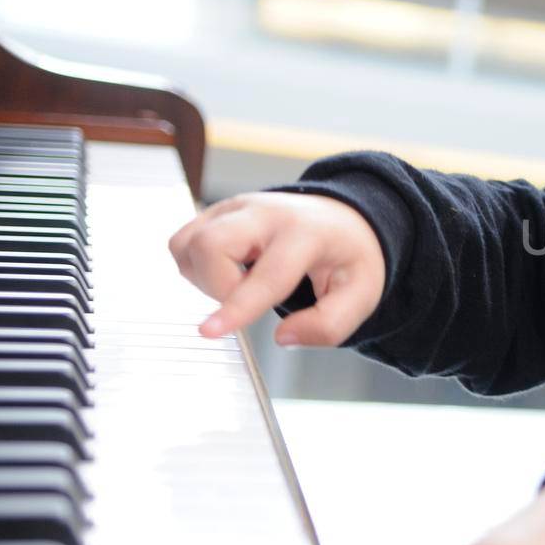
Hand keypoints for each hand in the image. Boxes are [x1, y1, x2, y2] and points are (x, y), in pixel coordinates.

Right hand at [167, 191, 384, 344]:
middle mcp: (266, 212)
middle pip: (210, 245)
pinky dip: (197, 267)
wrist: (343, 218)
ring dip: (206, 278)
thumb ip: (328, 325)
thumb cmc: (348, 257)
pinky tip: (228, 270)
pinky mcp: (216, 211)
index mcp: (306, 233)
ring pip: (189, 244)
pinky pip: (182, 242)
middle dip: (217, 287)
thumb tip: (283, 338)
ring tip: (243, 282)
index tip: (209, 332)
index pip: (267, 275)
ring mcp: (236, 207)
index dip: (237, 307)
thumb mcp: (362, 294)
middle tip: (248, 298)